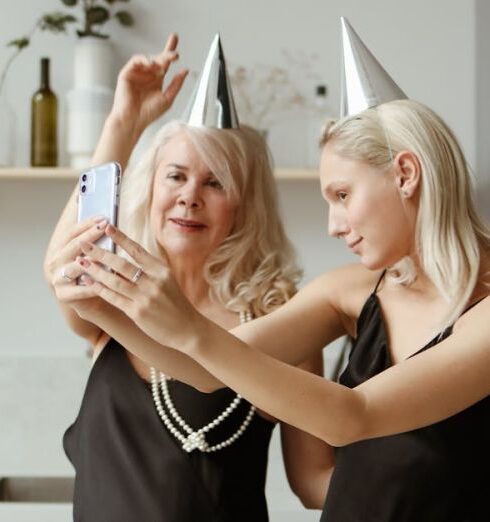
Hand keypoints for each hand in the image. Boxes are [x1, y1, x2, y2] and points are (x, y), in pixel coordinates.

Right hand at [44, 217, 113, 317]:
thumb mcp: (94, 256)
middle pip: (73, 246)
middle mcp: (55, 263)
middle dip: (90, 235)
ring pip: (76, 267)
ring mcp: (57, 279)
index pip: (72, 233)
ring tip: (105, 251)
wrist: (91, 301)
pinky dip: (94, 283)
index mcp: (60, 250)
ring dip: (91, 259)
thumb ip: (96, 243)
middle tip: (105, 226)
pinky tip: (108, 277)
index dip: (87, 224)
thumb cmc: (95, 274)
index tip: (103, 217)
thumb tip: (108, 225)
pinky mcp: (64, 295)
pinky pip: (81, 288)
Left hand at [77, 225, 201, 348]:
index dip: (121, 238)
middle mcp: (154, 282)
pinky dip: (100, 289)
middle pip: (121, 264)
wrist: (188, 329)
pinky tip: (89, 283)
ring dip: (95, 270)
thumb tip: (125, 258)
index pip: (137, 250)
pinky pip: (114, 298)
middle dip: (99, 253)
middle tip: (83, 244)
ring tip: (81, 262)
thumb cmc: (176, 304)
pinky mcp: (138, 313)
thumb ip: (149, 270)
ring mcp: (145, 298)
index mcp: (161, 270)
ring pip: (114, 280)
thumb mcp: (167, 281)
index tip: (107, 227)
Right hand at [110, 33, 187, 137]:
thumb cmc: (149, 113)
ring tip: (163, 64)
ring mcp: (137, 73)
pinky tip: (150, 63)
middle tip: (175, 55)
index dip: (169, 50)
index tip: (175, 38)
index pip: (165, 62)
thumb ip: (176, 84)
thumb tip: (185, 71)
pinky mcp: (127, 73)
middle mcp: (147, 75)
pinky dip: (143, 59)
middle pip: (158, 58)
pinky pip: (135, 61)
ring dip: (157, 59)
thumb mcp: (168, 99)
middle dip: (167, 54)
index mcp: (157, 80)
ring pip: (147, 59)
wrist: (133, 121)